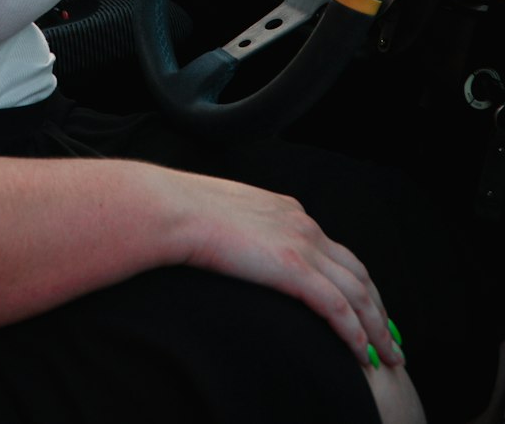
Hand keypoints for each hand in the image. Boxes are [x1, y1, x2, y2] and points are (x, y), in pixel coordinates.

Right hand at [177, 174, 402, 368]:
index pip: (335, 251)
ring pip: (357, 293)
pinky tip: (362, 354)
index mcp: (289, 211)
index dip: (356, 281)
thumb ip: (248, 231)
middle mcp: (304, 225)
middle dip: (378, 307)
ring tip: (388, 355)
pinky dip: (355, 333)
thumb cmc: (186, 212)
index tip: (366, 304)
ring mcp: (302, 246)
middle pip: (358, 272)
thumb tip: (242, 250)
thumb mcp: (228, 215)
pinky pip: (338, 308)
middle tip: (390, 336)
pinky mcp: (294, 269)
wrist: (175, 210)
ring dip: (377, 327)